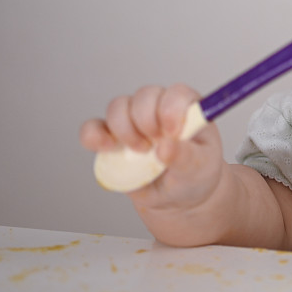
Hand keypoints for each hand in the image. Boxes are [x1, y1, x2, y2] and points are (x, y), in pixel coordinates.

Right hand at [80, 84, 223, 209]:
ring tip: (140, 152)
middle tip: (154, 145)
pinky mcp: (112, 139)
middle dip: (146, 120)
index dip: (171, 108)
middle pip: (145, 95)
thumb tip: (165, 147)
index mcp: (187, 109)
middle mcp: (160, 108)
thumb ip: (185, 157)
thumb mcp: (199, 168)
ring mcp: (134, 121)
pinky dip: (94, 136)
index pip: (177, 93)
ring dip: (124, 129)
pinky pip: (93, 128)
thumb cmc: (195, 175)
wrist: (176, 197)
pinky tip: (107, 148)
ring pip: (118, 106)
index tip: (171, 132)